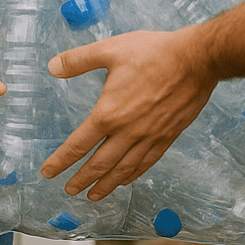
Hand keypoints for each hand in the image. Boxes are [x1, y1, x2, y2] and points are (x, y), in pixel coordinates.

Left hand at [39, 28, 215, 198]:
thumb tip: (52, 67)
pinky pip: (146, 163)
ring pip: (123, 169)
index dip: (61, 161)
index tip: (48, 172)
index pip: (78, 144)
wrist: (196, 60)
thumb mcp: (111, 49)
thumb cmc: (155, 52)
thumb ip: (79, 60)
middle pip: (99, 164)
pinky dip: (132, 175)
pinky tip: (126, 180)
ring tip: (94, 195)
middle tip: (69, 190)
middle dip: (81, 180)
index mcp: (109, 112)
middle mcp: (128, 131)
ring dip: (105, 185)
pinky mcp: (167, 136)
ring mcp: (149, 137)